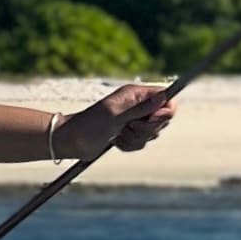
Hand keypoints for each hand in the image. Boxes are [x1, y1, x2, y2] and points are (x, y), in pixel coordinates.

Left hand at [57, 81, 176, 162]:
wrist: (73, 140)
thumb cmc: (90, 124)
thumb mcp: (116, 115)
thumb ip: (141, 108)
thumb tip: (164, 97)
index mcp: (136, 94)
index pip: (167, 99)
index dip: (165, 112)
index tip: (151, 119)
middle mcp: (138, 105)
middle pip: (162, 119)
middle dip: (146, 129)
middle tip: (127, 127)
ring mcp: (134, 119)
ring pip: (152, 134)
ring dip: (135, 139)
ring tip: (118, 135)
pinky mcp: (129, 133)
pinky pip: (142, 143)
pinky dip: (129, 145)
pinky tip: (116, 141)